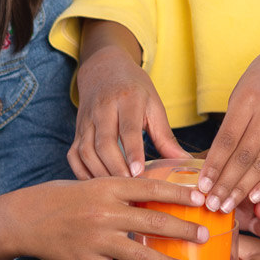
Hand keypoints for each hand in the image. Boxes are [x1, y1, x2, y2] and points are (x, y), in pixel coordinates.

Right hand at [0, 177, 208, 259]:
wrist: (24, 218)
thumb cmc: (60, 198)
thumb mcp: (91, 183)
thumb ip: (121, 190)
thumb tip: (155, 196)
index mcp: (108, 187)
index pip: (151, 188)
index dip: (179, 193)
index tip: (200, 199)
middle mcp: (104, 212)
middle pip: (153, 221)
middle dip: (183, 230)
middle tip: (204, 236)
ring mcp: (95, 239)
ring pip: (140, 253)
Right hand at [68, 45, 188, 178]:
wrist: (104, 69)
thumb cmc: (134, 89)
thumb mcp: (154, 105)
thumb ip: (166, 136)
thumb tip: (186, 163)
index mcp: (126, 100)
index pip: (129, 128)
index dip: (133, 152)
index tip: (139, 173)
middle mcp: (103, 109)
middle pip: (104, 143)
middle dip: (115, 168)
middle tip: (129, 190)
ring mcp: (86, 121)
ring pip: (86, 150)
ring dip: (99, 173)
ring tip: (115, 191)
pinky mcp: (77, 130)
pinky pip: (73, 154)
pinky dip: (81, 172)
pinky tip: (95, 185)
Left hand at [198, 35, 259, 211]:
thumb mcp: (243, 88)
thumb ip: (232, 121)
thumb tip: (214, 156)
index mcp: (248, 100)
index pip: (226, 141)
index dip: (213, 167)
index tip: (201, 186)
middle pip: (243, 157)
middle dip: (225, 185)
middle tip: (211, 205)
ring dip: (243, 189)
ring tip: (228, 206)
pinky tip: (255, 197)